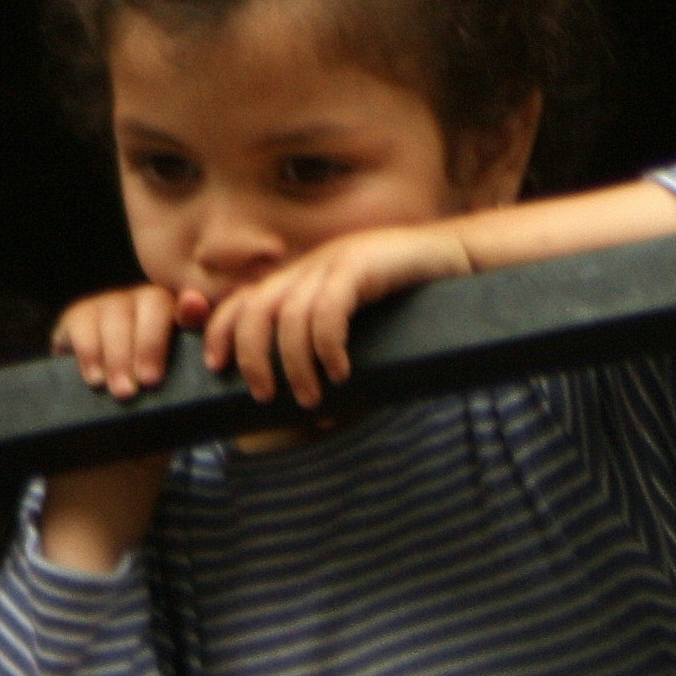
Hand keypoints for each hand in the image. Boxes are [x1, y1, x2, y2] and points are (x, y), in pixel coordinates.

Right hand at [54, 282, 203, 400]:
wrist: (104, 394)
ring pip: (116, 316)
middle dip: (150, 346)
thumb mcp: (178, 377)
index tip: (183, 346)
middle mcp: (145, 299)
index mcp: (178, 312)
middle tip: (150, 382)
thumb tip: (200, 324)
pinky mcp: (80, 315)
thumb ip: (196, 357)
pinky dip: (90, 353)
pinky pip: (83, 324)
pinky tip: (96, 378)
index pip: (189, 306)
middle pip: (152, 305)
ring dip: (119, 356)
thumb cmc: (150, 387)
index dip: (191, 314)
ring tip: (124, 391)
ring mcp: (111, 303)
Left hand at [200, 222, 475, 407]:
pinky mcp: (362, 265)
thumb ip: (339, 368)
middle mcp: (310, 267)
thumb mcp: (365, 332)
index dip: (219, 330)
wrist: (459, 256)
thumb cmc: (413, 303)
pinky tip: (341, 372)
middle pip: (255, 309)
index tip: (216, 368)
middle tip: (264, 396)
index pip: (242, 299)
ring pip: (289, 315)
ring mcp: (334, 262)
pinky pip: (328, 308)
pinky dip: (327, 345)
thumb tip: (321, 419)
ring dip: (294, 364)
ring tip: (310, 397)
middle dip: (250, 356)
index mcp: (301, 278)